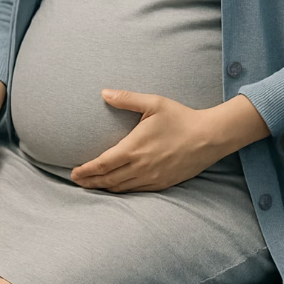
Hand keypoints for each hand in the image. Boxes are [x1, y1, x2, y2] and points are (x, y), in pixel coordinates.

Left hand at [71, 89, 269, 192]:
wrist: (209, 137)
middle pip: (109, 179)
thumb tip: (104, 92)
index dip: (86, 170)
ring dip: (104, 188)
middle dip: (90, 181)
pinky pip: (137, 191)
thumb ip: (126, 99)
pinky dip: (122, 190)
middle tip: (76, 181)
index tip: (74, 172)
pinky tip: (116, 188)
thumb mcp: (152, 103)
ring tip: (91, 185)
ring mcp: (152, 178)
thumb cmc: (180, 117)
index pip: (103, 164)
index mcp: (134, 148)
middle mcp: (141, 167)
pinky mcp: (163, 183)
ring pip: (122, 187)